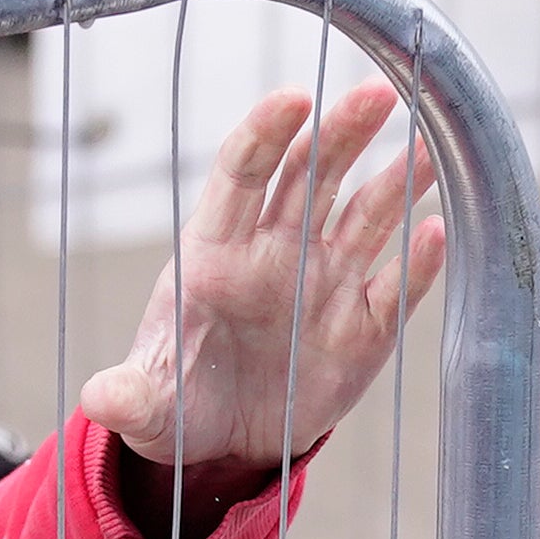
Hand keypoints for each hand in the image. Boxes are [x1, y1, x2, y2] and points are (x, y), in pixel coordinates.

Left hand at [76, 81, 445, 480]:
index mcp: (215, 253)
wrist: (227, 445)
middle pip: (312, 176)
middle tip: (378, 93)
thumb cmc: (177, 403)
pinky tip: (440, 232)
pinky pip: (396, 288)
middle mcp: (275, 254)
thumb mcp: (147, 406)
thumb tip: (100, 399)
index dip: (266, 134)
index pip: (241, 175)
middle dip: (343, 133)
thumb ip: (130, 396)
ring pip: (366, 216)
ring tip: (430, 145)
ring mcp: (325, 285)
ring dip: (398, 180)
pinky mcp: (364, 328)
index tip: (294, 97)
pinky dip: (419, 263)